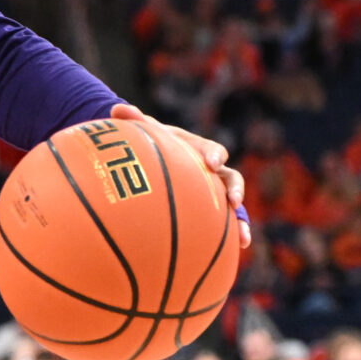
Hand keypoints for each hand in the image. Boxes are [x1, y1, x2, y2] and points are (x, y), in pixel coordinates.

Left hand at [110, 102, 250, 246]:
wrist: (154, 159)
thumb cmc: (150, 145)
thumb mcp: (143, 134)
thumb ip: (134, 121)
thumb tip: (117, 107)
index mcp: (198, 150)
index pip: (212, 150)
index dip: (214, 155)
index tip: (211, 163)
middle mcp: (211, 172)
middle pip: (230, 178)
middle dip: (235, 188)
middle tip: (233, 200)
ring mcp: (212, 192)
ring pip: (231, 206)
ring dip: (240, 219)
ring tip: (243, 237)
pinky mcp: (208, 211)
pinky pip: (222, 226)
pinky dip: (229, 238)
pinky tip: (236, 253)